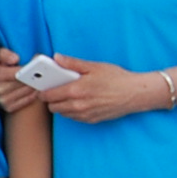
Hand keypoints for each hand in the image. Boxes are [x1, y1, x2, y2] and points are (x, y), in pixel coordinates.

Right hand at [0, 47, 37, 115]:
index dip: (31, 67)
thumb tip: (16, 58)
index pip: (20, 72)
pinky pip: (28, 100)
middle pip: (26, 82)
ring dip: (37, 84)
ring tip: (41, 76)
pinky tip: (35, 86)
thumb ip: (3, 53)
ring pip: (29, 91)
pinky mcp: (8, 107)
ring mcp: (3, 101)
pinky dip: (34, 93)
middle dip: (36, 75)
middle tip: (44, 68)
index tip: (37, 60)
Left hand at [34, 56, 159, 124]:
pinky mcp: (91, 120)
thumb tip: (56, 58)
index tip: (41, 85)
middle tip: (55, 88)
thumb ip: (72, 63)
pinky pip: (73, 118)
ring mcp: (84, 115)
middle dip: (50, 98)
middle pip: (52, 106)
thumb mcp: (94, 66)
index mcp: (76, 90)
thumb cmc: (116, 77)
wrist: (135, 94)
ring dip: (60, 105)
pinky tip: (78, 100)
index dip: (42, 91)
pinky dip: (71, 110)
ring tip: (67, 94)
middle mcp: (78, 105)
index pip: (48, 95)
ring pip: (62, 113)